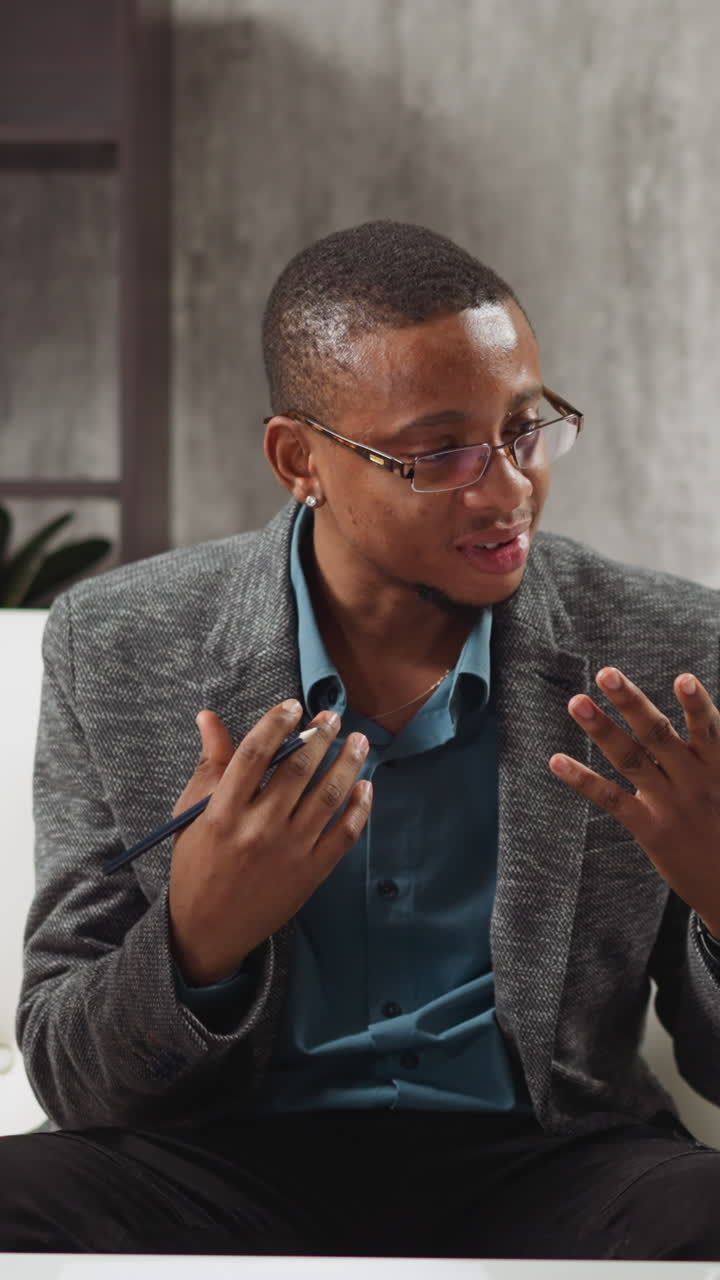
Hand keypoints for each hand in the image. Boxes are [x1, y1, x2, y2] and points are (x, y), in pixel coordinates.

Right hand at [168, 699, 371, 983]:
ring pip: (328, 797)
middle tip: (333, 717)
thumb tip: (209, 716)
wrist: (209, 929)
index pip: (253, 755)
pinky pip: (344, 835)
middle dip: (320, 737)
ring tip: (358, 740)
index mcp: (222, 812)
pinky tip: (366, 785)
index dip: (276, 724)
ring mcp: (288, 853)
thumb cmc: (197, 863)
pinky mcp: (310, 874)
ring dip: (348, 763)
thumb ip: (210, 764)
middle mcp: (257, 830)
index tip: (293, 706)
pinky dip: (360, 808)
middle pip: (297, 771)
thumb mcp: (192, 813)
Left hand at [549, 668, 719, 931]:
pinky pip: (612, 800)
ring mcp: (671, 806)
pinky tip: (556, 760)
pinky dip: (582, 779)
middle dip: (632, 702)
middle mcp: (695, 782)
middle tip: (606, 673)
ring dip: (601, 728)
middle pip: (658, 735)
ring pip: (631, 759)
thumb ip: (715, 755)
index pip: (709, 730)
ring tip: (576, 701)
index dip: (697, 705)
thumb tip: (707, 720)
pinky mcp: (651, 830)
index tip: (684, 678)